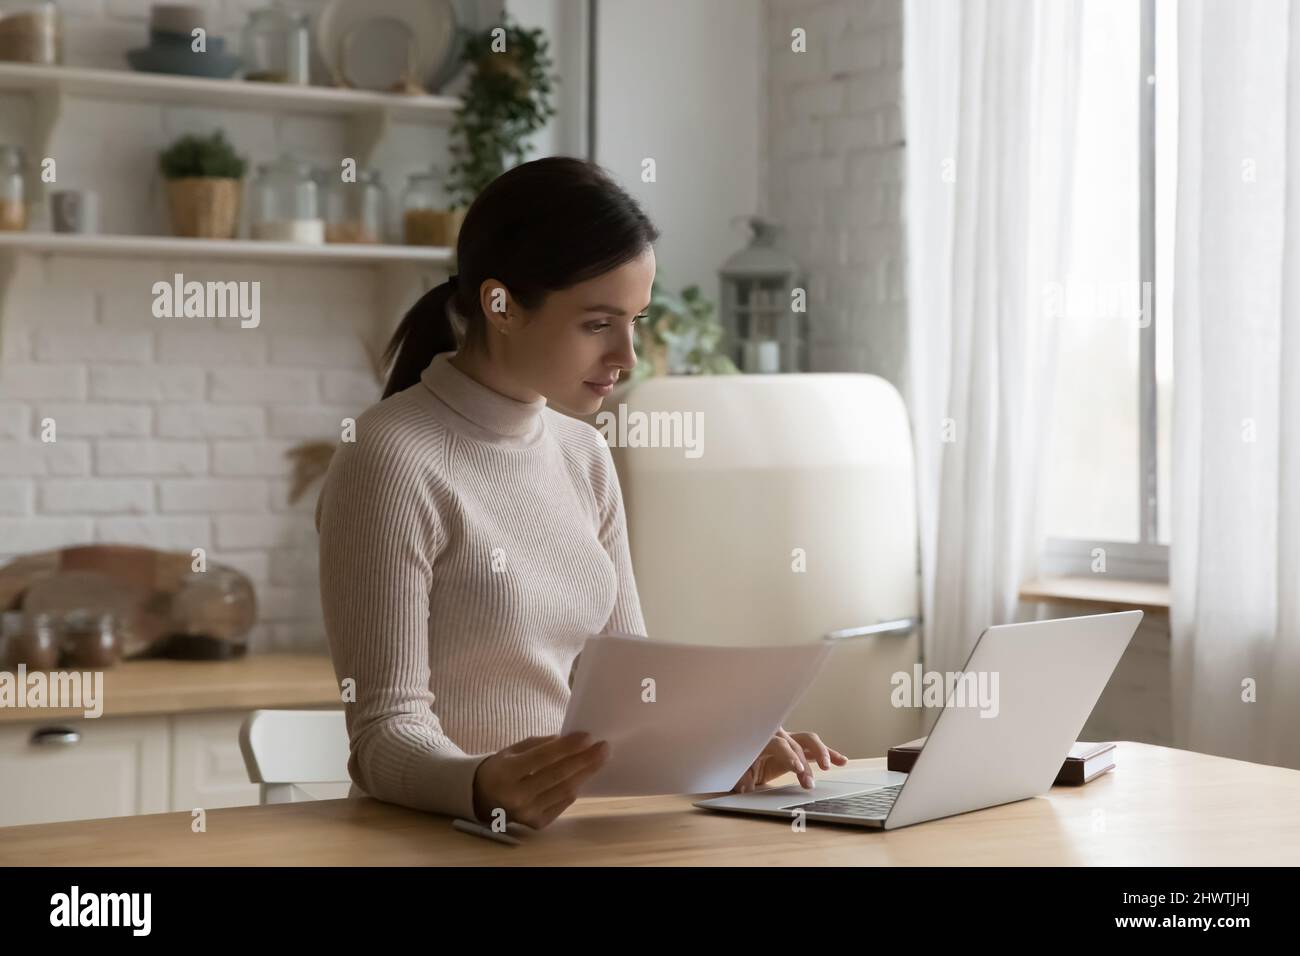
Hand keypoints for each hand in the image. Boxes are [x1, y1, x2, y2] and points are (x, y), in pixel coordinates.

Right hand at [471, 732, 609, 828]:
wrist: (482, 798)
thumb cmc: (501, 768)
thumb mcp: (514, 750)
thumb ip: (541, 744)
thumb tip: (570, 740)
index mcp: (506, 773)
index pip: (543, 758)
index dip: (568, 747)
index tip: (588, 736)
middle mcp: (516, 796)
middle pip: (558, 775)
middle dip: (584, 760)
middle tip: (603, 747)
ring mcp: (527, 813)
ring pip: (565, 790)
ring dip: (585, 773)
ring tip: (599, 759)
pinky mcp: (537, 824)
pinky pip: (563, 803)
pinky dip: (574, 787)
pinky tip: (582, 775)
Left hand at [731, 728, 848, 792]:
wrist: (741, 751)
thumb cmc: (739, 758)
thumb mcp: (736, 769)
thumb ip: (740, 777)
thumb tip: (744, 786)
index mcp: (763, 739)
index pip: (779, 745)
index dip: (789, 756)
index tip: (799, 769)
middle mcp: (778, 736)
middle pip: (797, 742)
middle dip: (805, 761)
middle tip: (809, 780)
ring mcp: (789, 740)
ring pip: (809, 740)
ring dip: (822, 752)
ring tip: (829, 766)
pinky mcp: (797, 748)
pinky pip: (814, 750)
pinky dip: (828, 754)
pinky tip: (842, 761)